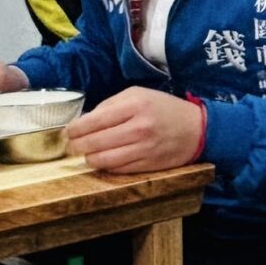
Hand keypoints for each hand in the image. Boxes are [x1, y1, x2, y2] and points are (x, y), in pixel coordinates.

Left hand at [67, 87, 203, 172]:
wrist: (198, 129)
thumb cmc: (164, 109)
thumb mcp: (139, 95)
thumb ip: (111, 105)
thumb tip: (84, 120)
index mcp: (135, 106)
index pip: (94, 121)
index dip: (75, 129)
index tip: (67, 132)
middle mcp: (139, 128)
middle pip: (95, 142)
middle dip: (77, 146)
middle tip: (71, 146)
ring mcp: (144, 149)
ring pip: (103, 160)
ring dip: (89, 158)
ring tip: (85, 154)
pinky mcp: (148, 166)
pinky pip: (118, 170)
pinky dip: (105, 166)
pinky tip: (102, 160)